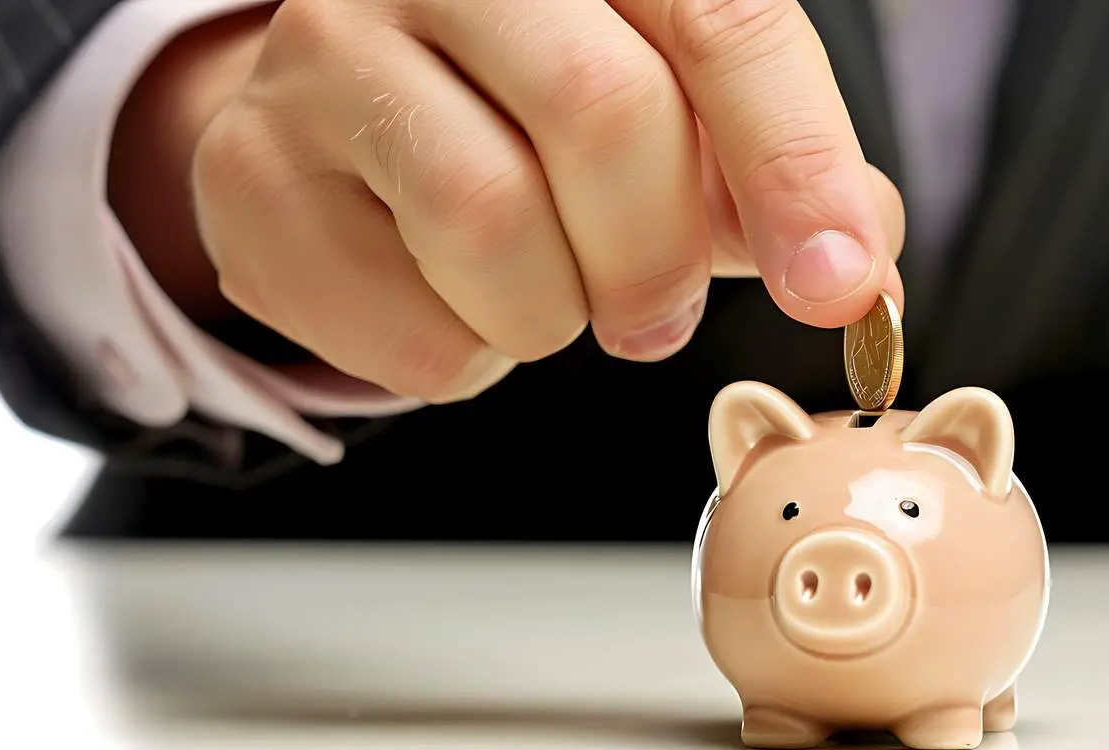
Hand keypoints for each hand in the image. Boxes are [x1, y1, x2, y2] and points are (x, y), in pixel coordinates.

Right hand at [126, 0, 905, 402]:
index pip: (721, 20)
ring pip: (491, 225)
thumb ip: (772, 170)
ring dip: (558, 313)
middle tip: (655, 311)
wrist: (354, 121)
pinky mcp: (251, 176)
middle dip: (660, 257)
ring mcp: (318, 55)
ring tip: (549, 292)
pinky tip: (455, 299)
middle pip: (604, 116)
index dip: (797, 163)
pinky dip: (471, 357)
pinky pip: (412, 330)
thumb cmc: (540, 113)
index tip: (841, 286)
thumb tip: (858, 266)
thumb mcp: (680, 114)